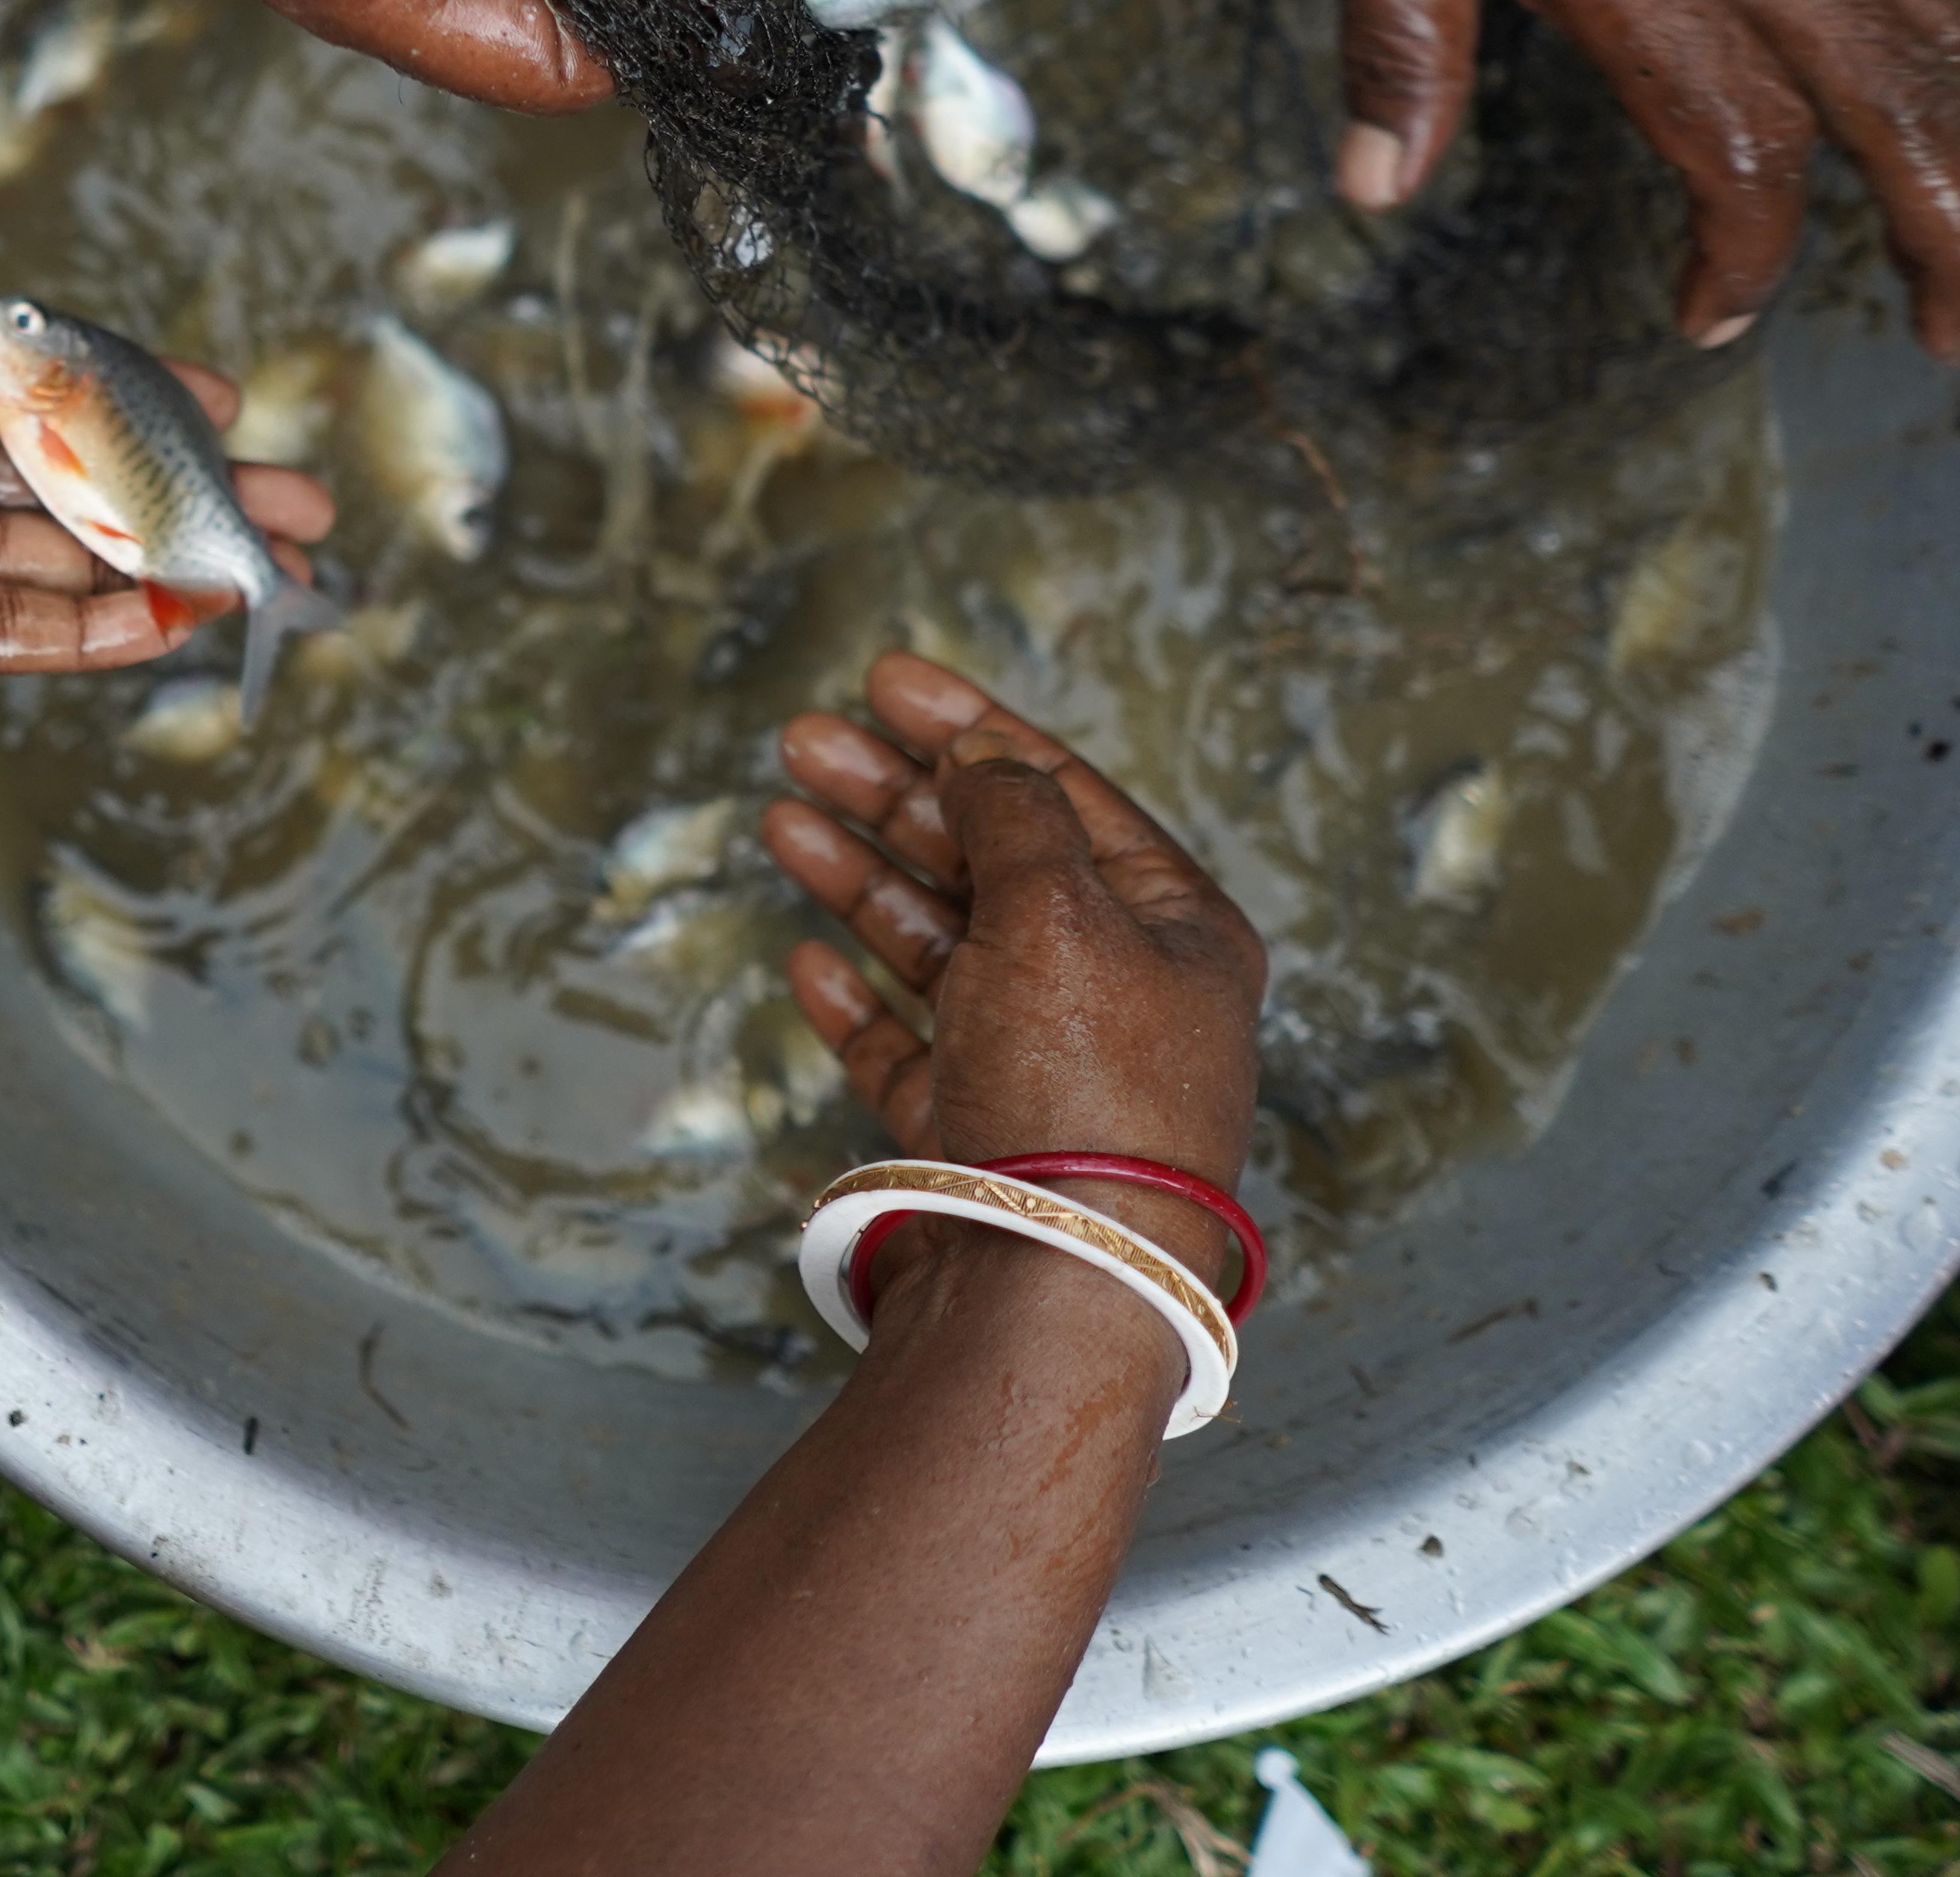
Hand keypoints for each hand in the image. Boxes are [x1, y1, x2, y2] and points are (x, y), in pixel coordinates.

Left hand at [0, 226, 331, 729]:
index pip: (15, 380)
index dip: (119, 386)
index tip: (219, 394)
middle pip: (63, 476)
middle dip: (183, 484)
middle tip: (298, 499)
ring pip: (50, 559)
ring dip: (163, 563)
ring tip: (271, 565)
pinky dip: (77, 634)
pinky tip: (164, 624)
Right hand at [764, 652, 1264, 1284]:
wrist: (1056, 1280)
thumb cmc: (1085, 1088)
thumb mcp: (1060, 911)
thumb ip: (1012, 814)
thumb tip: (983, 753)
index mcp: (1175, 932)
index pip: (1065, 796)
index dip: (973, 728)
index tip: (887, 679)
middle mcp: (1117, 994)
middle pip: (993, 862)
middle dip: (897, 793)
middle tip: (806, 739)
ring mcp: (1044, 1067)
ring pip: (941, 945)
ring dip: (862, 875)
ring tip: (784, 816)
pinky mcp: (979, 1136)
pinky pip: (912, 1047)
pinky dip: (860, 998)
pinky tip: (809, 956)